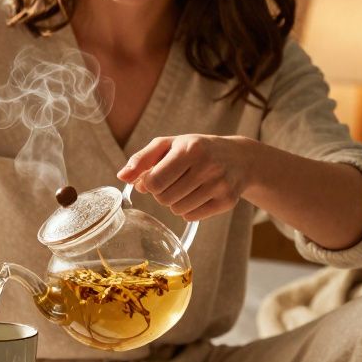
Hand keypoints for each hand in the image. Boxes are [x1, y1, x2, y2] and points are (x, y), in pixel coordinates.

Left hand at [116, 134, 257, 221]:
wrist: (239, 158)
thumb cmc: (195, 150)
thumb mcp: (168, 145)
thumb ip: (142, 159)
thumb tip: (122, 177)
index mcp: (190, 149)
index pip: (154, 182)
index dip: (150, 184)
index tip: (157, 177)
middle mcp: (207, 166)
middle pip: (164, 198)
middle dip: (162, 193)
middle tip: (175, 181)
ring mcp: (219, 185)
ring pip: (177, 210)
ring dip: (175, 202)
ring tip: (187, 187)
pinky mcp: (227, 201)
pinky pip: (192, 217)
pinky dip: (189, 210)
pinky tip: (199, 195)